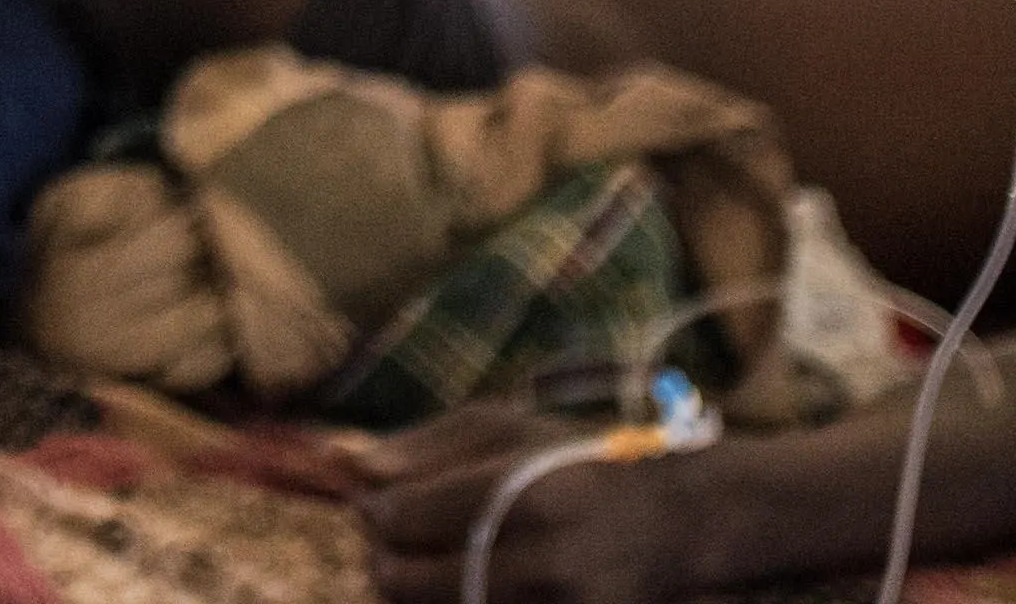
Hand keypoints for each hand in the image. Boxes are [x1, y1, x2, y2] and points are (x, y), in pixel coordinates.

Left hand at [351, 411, 706, 603]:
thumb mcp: (504, 429)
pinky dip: (446, 603)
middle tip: (392, 533)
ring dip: (408, 587)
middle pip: (404, 580)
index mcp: (527, 497)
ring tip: (422, 555)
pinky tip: (455, 578)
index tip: (374, 498)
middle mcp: (544, 566)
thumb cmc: (576, 463)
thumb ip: (420, 447)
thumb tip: (341, 464)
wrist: (674, 526)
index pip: (404, 517)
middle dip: (382, 554)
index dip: (374, 509)